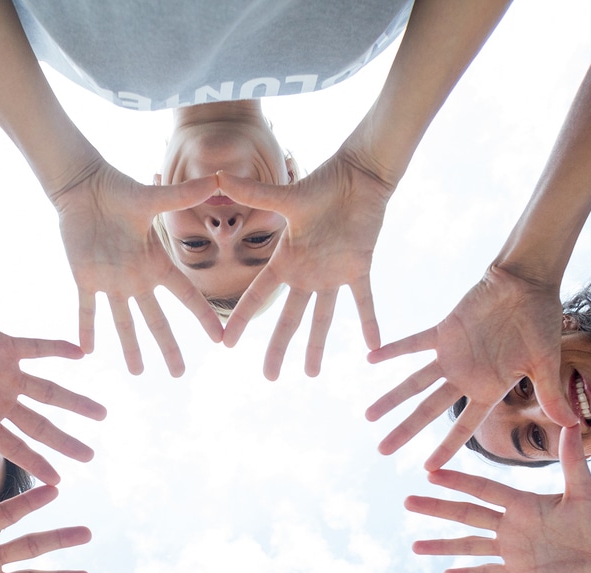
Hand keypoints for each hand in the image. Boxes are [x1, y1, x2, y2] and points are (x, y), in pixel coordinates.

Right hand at [0, 298, 103, 485]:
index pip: (14, 446)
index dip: (36, 462)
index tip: (59, 481)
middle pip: (40, 425)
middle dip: (65, 441)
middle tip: (91, 457)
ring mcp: (6, 373)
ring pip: (48, 391)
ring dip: (75, 401)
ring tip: (102, 414)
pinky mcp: (6, 346)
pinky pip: (37, 348)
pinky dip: (57, 348)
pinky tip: (81, 354)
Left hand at [51, 160, 224, 375]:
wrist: (83, 187)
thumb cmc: (119, 189)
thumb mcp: (153, 197)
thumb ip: (183, 195)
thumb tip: (218, 179)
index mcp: (156, 262)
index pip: (185, 296)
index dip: (202, 317)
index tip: (219, 339)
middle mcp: (137, 278)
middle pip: (156, 320)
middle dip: (168, 347)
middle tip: (178, 375)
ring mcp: (111, 281)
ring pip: (123, 322)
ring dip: (130, 347)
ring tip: (138, 372)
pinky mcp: (85, 278)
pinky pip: (87, 309)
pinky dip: (86, 328)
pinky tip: (88, 351)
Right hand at [214, 147, 390, 377]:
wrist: (359, 176)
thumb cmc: (323, 183)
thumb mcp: (287, 195)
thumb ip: (254, 193)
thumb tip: (217, 177)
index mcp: (285, 259)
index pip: (257, 295)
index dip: (243, 319)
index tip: (227, 343)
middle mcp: (306, 272)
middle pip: (289, 317)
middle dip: (279, 347)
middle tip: (270, 377)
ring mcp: (332, 274)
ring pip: (322, 317)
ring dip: (317, 345)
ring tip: (313, 374)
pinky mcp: (359, 268)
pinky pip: (364, 301)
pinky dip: (369, 322)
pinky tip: (373, 347)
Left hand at [367, 263, 575, 467]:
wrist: (528, 283)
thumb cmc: (541, 321)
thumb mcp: (547, 362)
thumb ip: (551, 394)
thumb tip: (573, 426)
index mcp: (490, 389)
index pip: (464, 425)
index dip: (446, 447)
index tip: (427, 469)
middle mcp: (466, 377)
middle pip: (429, 410)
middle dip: (406, 431)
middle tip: (382, 451)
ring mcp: (453, 355)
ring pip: (415, 382)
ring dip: (392, 398)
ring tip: (368, 416)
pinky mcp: (444, 331)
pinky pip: (413, 344)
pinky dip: (393, 350)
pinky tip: (370, 360)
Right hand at [411, 425, 590, 572]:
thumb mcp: (586, 489)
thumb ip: (573, 460)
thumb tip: (572, 421)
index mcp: (523, 503)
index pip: (483, 489)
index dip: (457, 482)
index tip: (430, 472)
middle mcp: (511, 523)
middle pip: (466, 514)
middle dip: (437, 509)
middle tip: (407, 502)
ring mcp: (511, 548)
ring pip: (469, 545)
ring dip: (442, 546)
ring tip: (414, 546)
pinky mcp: (518, 571)